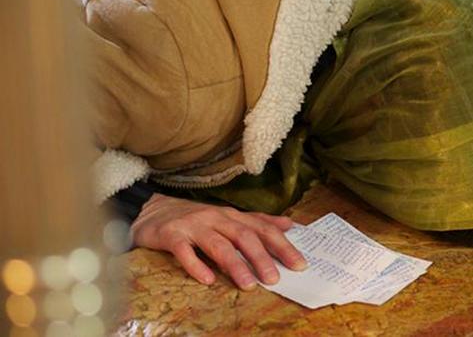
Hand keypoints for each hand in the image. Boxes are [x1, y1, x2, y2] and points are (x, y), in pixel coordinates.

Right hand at [130, 194, 306, 289]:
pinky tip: (208, 280)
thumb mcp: (228, 217)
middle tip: (274, 278)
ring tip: (248, 284)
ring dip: (235, 265)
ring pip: (218, 244)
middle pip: (243, 236)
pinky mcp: (171, 235)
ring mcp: (193, 225)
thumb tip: (289, 225)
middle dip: (261, 257)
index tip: (299, 264)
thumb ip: (257, 221)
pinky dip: (196, 266)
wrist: (151, 210)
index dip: (282, 246)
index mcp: (231, 215)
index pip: (262, 229)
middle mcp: (215, 218)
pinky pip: (184, 251)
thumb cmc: (195, 218)